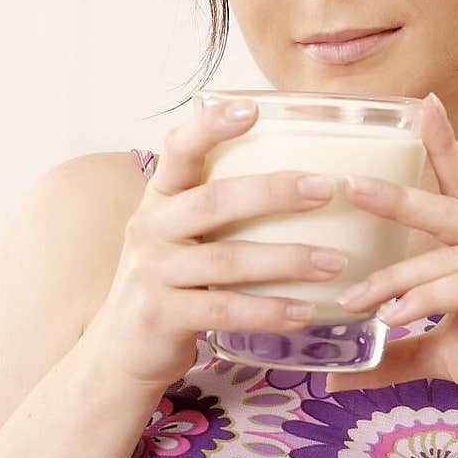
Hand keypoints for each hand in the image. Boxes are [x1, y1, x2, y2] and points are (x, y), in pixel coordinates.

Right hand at [82, 98, 344, 392]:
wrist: (122, 349)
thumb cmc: (170, 281)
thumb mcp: (181, 234)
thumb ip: (219, 206)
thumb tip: (302, 177)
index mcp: (161, 196)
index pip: (180, 148)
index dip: (212, 125)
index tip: (252, 108)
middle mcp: (151, 226)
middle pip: (215, 200)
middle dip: (274, 192)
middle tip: (326, 189)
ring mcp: (152, 271)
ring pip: (227, 259)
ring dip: (287, 259)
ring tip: (335, 261)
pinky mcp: (161, 315)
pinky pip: (223, 310)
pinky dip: (268, 311)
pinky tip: (305, 312)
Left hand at [324, 94, 457, 436]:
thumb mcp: (446, 350)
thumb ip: (399, 349)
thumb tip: (340, 371)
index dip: (446, 146)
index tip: (424, 106)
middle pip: (449, 210)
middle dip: (397, 197)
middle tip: (350, 185)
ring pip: (446, 258)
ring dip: (394, 279)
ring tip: (354, 299)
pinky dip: (422, 299)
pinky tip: (392, 318)